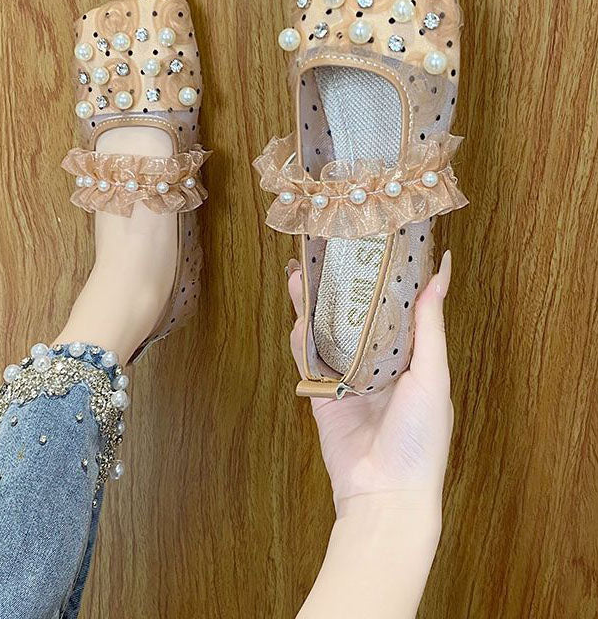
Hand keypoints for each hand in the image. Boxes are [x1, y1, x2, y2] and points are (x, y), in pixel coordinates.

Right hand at [288, 250, 453, 513]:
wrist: (384, 493)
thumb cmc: (420, 439)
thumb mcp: (432, 377)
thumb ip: (429, 327)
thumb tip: (441, 276)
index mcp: (410, 358)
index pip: (397, 307)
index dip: (386, 277)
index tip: (377, 243)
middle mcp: (379, 364)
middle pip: (356, 315)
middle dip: (341, 286)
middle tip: (325, 254)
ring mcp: (348, 379)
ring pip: (327, 333)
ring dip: (314, 305)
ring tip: (300, 275)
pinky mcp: (323, 396)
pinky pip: (309, 361)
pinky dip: (301, 340)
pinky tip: (296, 317)